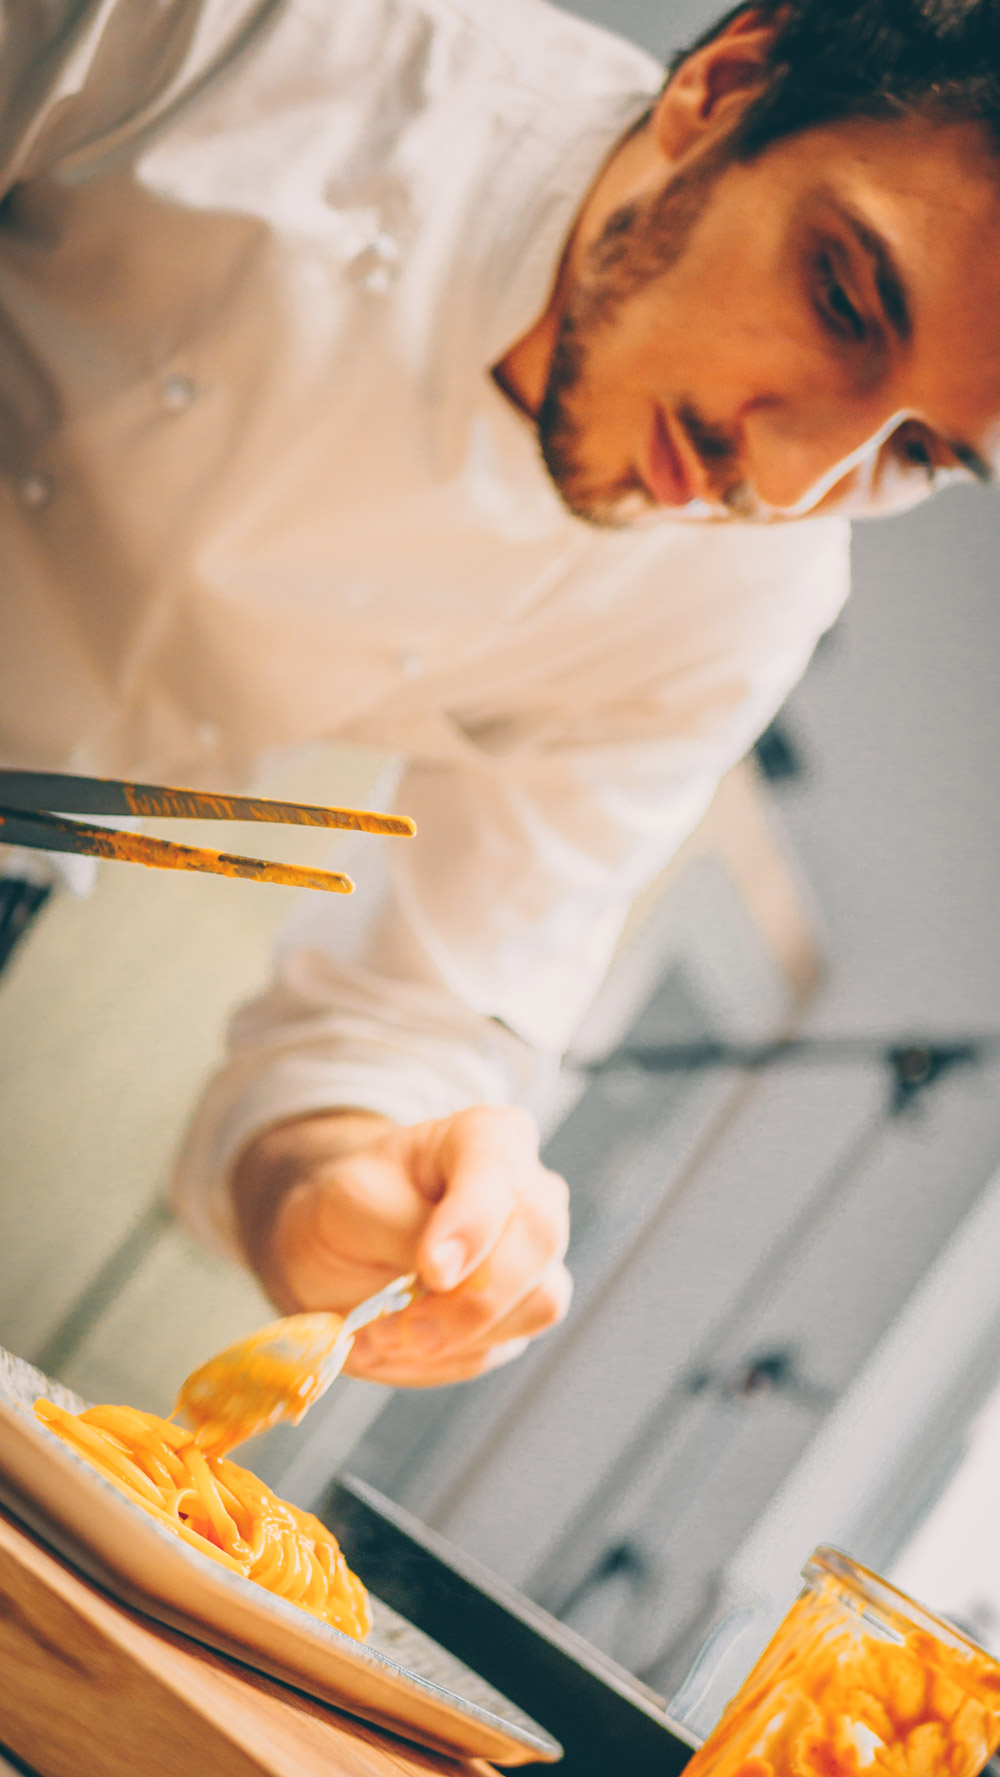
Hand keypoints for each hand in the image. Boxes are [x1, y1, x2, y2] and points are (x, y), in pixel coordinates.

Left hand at [231, 1105, 571, 1385]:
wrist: (342, 1249)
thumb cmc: (352, 1207)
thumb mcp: (351, 1201)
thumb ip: (402, 1225)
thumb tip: (450, 1273)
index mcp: (489, 1137)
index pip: (501, 1173)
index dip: (473, 1225)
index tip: (432, 1271)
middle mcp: (531, 1191)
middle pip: (539, 1241)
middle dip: (467, 1300)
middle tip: (394, 1327)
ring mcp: (537, 1257)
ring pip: (535, 1305)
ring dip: (449, 1338)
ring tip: (379, 1334)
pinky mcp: (522, 1313)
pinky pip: (500, 1347)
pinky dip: (438, 1359)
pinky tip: (395, 1343)